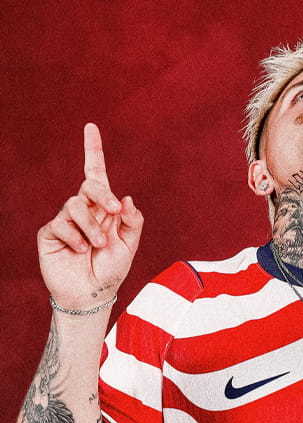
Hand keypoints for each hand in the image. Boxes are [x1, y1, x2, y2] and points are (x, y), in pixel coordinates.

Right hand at [37, 123, 143, 309]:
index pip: (96, 175)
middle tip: (114, 211)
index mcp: (103, 209)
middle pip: (90, 185)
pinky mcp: (50, 233)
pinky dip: (76, 238)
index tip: (91, 127)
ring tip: (97, 245)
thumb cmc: (110, 271)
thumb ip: (133, 222)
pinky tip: (80, 251)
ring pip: (75, 205)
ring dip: (91, 226)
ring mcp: (65, 221)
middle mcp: (83, 210)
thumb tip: (128, 199)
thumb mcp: (129, 246)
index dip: (93, 151)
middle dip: (103, 195)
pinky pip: (61, 224)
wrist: (92, 295)